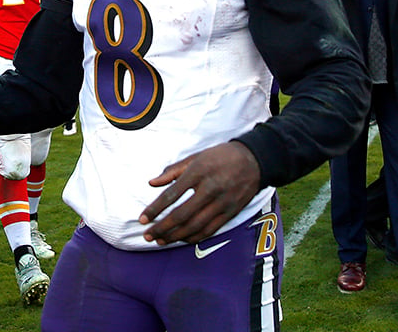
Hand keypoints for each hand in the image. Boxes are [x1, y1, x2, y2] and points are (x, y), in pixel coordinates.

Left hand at [138, 141, 260, 245]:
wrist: (254, 160)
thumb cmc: (220, 156)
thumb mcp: (195, 157)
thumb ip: (172, 171)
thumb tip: (152, 183)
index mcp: (198, 172)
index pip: (171, 195)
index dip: (155, 209)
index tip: (143, 218)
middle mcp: (210, 189)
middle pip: (182, 214)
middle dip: (162, 228)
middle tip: (148, 235)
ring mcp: (222, 203)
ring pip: (195, 226)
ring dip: (176, 236)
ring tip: (160, 240)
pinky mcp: (231, 212)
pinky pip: (210, 229)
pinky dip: (194, 237)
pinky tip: (181, 239)